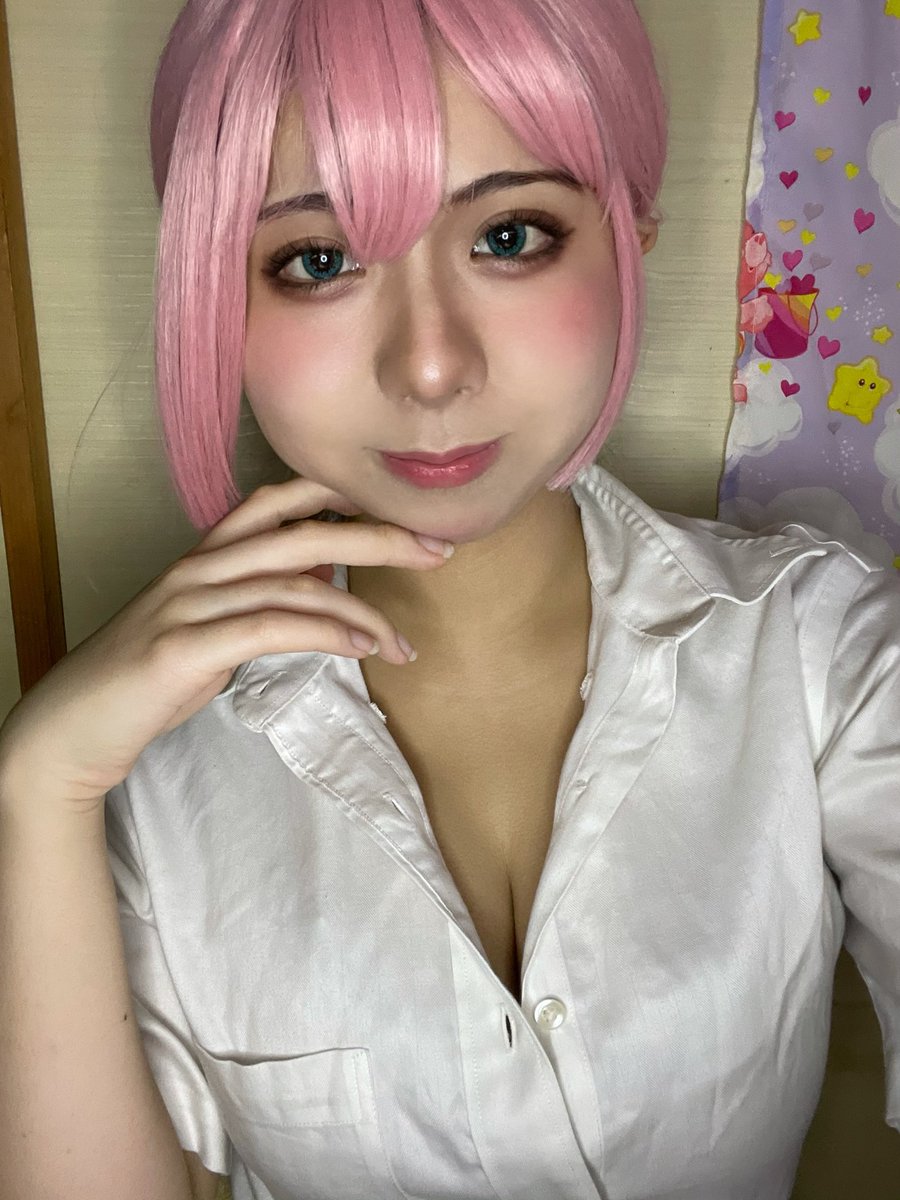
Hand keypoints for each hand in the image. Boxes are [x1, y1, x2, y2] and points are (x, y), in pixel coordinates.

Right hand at [0, 478, 452, 809]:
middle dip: (379, 537)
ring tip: (404, 643)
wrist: (72, 727)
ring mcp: (188, 603)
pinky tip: (361, 647)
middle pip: (304, 532)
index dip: (338, 494)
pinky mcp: (183, 648)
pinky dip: (325, 633)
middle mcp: (198, 568)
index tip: (401, 509)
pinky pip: (271, 627)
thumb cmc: (146, 679)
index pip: (276, 501)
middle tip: (439, 551)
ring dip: (364, 609)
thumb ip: (257, 600)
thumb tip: (319, 585)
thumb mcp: (207, 629)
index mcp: (204, 557)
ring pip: (295, 581)